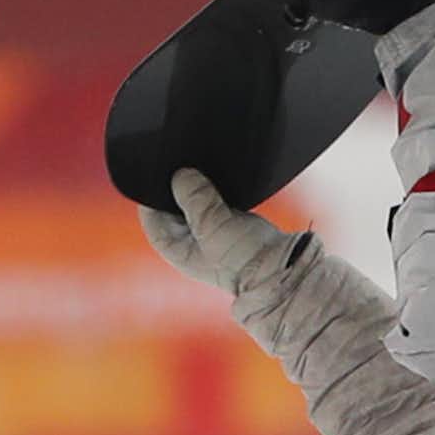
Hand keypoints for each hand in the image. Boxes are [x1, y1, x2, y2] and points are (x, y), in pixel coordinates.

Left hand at [140, 167, 300, 300]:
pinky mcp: (232, 222)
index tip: (158, 175)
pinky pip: (217, 200)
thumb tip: (182, 176)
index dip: (152, 197)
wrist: (283, 268)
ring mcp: (213, 231)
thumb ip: (196, 200)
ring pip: (196, 201)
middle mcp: (192, 241)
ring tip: (201, 170)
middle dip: (177, 188)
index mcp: (178, 250)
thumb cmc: (246, 261)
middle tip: (182, 166)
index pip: (153, 219)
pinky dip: (217, 189)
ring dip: (199, 187)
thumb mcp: (214, 227)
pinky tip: (220, 178)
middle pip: (174, 207)